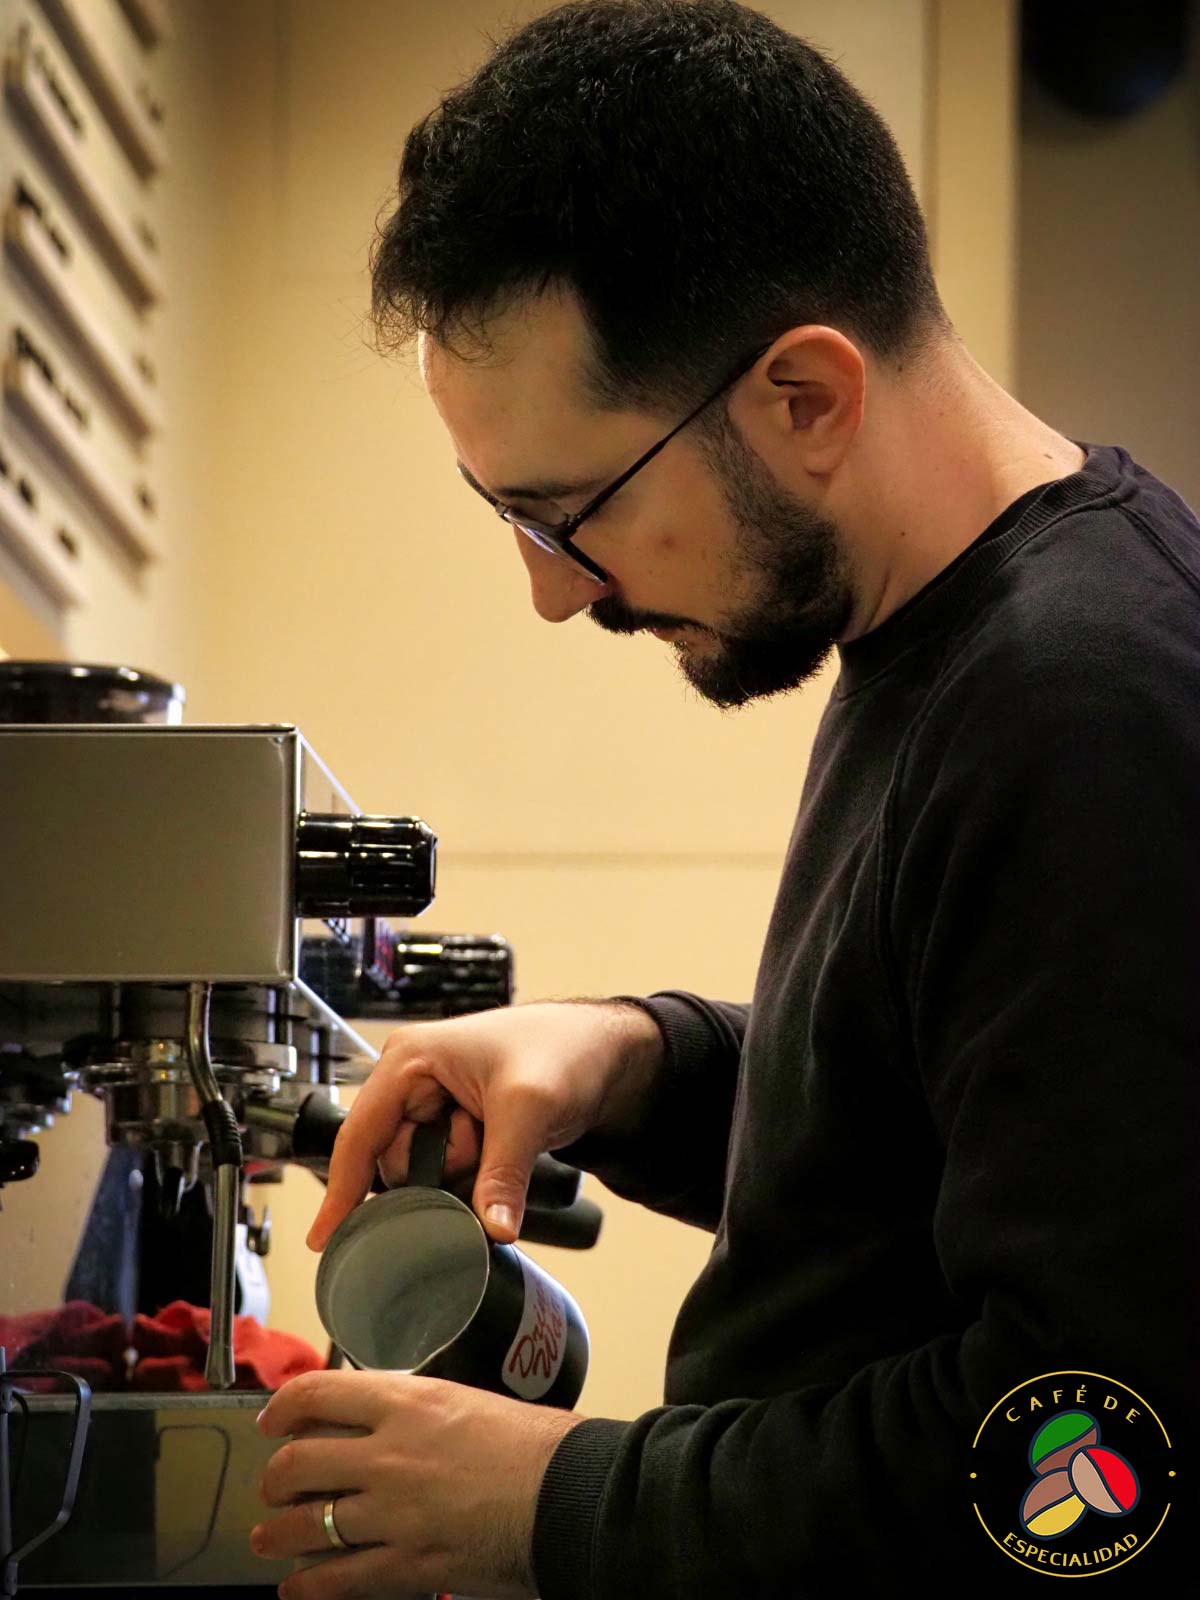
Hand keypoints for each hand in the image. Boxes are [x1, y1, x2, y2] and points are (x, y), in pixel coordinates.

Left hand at [251, 1368, 584, 1597]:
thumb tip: (393, 1425)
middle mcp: (388, 1454)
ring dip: (278, 1535)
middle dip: (275, 1480)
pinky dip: (306, 1587)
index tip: (273, 1420)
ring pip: (305, 1525)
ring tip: (269, 1539)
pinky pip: (335, 1580)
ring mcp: (392, 1513)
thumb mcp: (471, 1402)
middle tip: (274, 1487)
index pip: (317, 1393)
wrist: (568, 1495)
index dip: (283, 1408)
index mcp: (408, 1402)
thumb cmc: (537, 1446)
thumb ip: (423, 1413)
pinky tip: (296, 1588)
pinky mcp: (405, 1566)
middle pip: (297, 1464)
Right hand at [307, 1000, 662, 1250]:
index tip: (327, 1239)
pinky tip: (500, 1151)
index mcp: (410, 1060)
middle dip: (438, 1173)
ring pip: (424, 1174)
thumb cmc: (565, 1049)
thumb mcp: (530, 1108)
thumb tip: (492, 1229)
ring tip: (498, 1139)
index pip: (359, 1135)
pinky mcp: (458, 1127)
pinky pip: (449, 1173)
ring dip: (462, 1175)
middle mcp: (412, 1081)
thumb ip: (504, 1171)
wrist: (608, 1054)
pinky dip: (474, 1176)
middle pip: (394, 1161)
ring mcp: (435, 1105)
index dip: (342, 1189)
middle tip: (483, 1146)